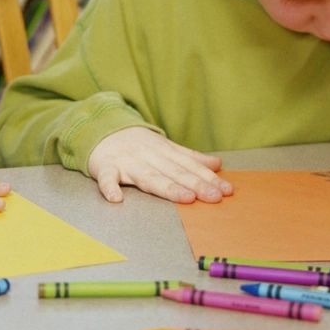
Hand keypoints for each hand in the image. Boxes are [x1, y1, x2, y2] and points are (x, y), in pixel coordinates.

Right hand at [86, 127, 233, 204]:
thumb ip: (190, 157)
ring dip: (167, 188)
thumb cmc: (138, 145)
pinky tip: (117, 199)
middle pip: (175, 172)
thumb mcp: (166, 147)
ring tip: (186, 198)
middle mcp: (149, 156)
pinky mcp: (106, 167)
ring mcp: (128, 162)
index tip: (226, 190)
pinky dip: (110, 188)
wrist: (102, 130)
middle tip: (215, 197)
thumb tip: (218, 164)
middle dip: (196, 185)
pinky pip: (107, 179)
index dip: (209, 178)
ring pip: (149, 177)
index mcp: (165, 151)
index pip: (190, 166)